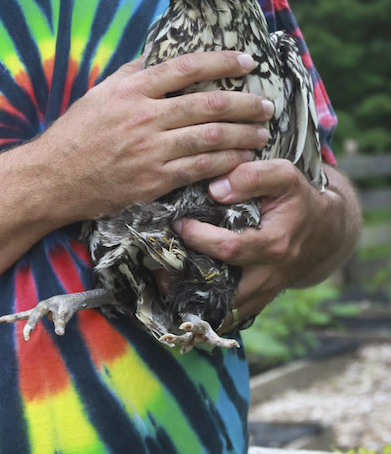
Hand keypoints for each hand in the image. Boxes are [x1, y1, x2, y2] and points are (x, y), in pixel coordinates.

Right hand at [34, 50, 272, 223]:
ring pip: (209, 138)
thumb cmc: (76, 132)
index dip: (221, 62)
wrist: (53, 177)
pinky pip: (200, 169)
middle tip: (266, 104)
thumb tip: (156, 57)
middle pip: (207, 104)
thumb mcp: (100, 93)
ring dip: (242, 135)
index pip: (185, 68)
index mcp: (131, 88)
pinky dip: (226, 163)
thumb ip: (131, 75)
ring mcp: (150, 149)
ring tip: (261, 133)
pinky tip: (243, 160)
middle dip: (244, 103)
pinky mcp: (153, 180)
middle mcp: (143, 116)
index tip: (246, 61)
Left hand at [172, 158, 330, 320]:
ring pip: (227, 309)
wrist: (325, 229)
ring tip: (164, 283)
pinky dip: (208, 309)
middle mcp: (270, 274)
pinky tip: (184, 295)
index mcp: (275, 244)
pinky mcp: (261, 297)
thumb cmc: (298, 197)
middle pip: (224, 288)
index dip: (199, 238)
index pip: (229, 248)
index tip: (179, 224)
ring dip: (195, 301)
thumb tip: (216, 189)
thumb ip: (251, 176)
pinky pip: (232, 313)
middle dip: (189, 277)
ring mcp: (266, 290)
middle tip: (162, 261)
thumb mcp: (283, 175)